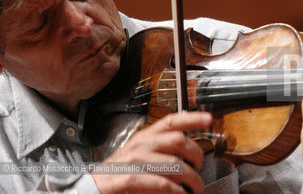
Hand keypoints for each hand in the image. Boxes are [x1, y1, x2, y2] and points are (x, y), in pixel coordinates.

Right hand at [92, 111, 211, 193]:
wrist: (91, 189)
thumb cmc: (120, 172)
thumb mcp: (140, 153)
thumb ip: (161, 148)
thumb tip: (188, 148)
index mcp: (145, 136)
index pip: (172, 120)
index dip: (192, 118)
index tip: (209, 119)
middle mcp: (141, 144)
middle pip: (180, 141)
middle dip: (197, 156)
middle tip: (200, 168)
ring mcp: (134, 161)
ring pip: (175, 165)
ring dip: (192, 179)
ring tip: (196, 187)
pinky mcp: (129, 179)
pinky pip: (162, 184)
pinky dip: (176, 192)